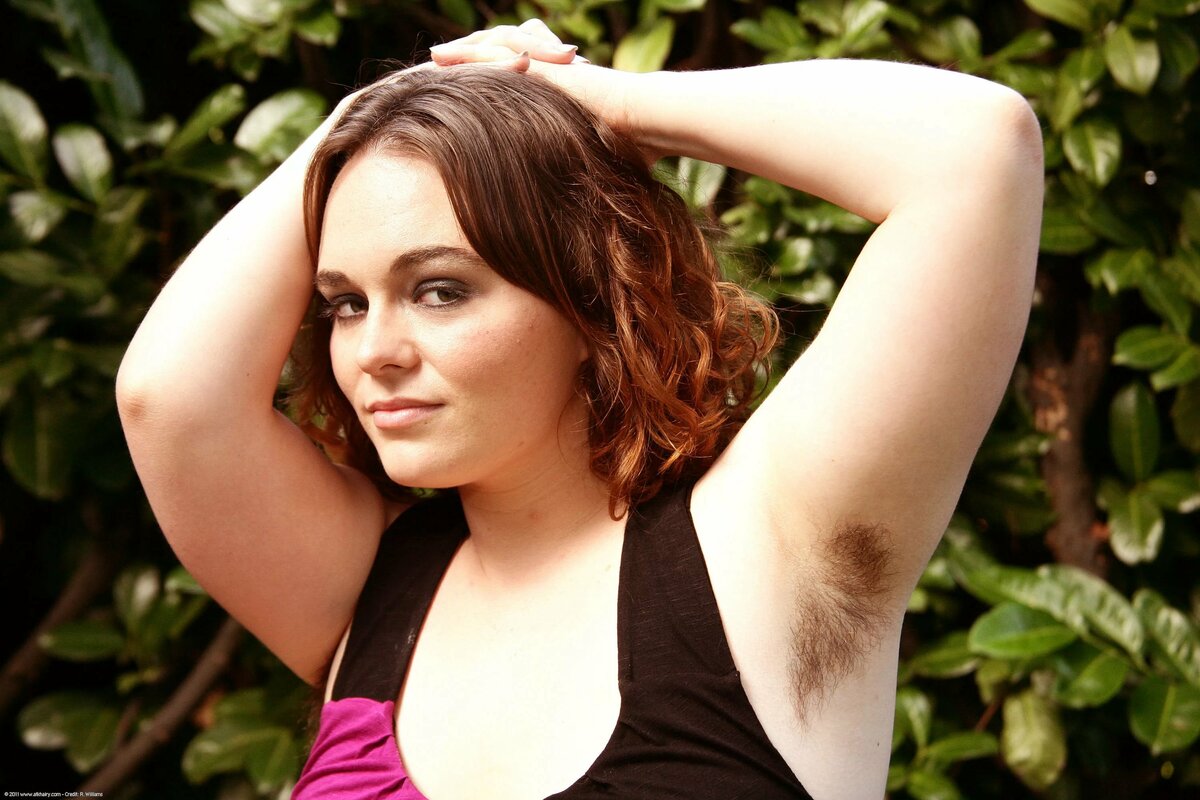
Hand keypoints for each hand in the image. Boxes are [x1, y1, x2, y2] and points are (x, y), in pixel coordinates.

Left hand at [426, 20, 648, 159]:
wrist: (649, 121)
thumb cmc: (639, 146)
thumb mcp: (600, 162)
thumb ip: (587, 174)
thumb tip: (590, 219)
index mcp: (562, 90)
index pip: (518, 78)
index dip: (493, 80)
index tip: (466, 93)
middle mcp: (550, 73)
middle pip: (500, 55)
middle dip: (470, 60)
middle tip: (439, 67)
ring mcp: (545, 66)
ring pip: (493, 46)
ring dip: (462, 51)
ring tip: (434, 58)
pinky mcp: (541, 65)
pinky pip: (494, 52)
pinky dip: (465, 54)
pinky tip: (439, 57)